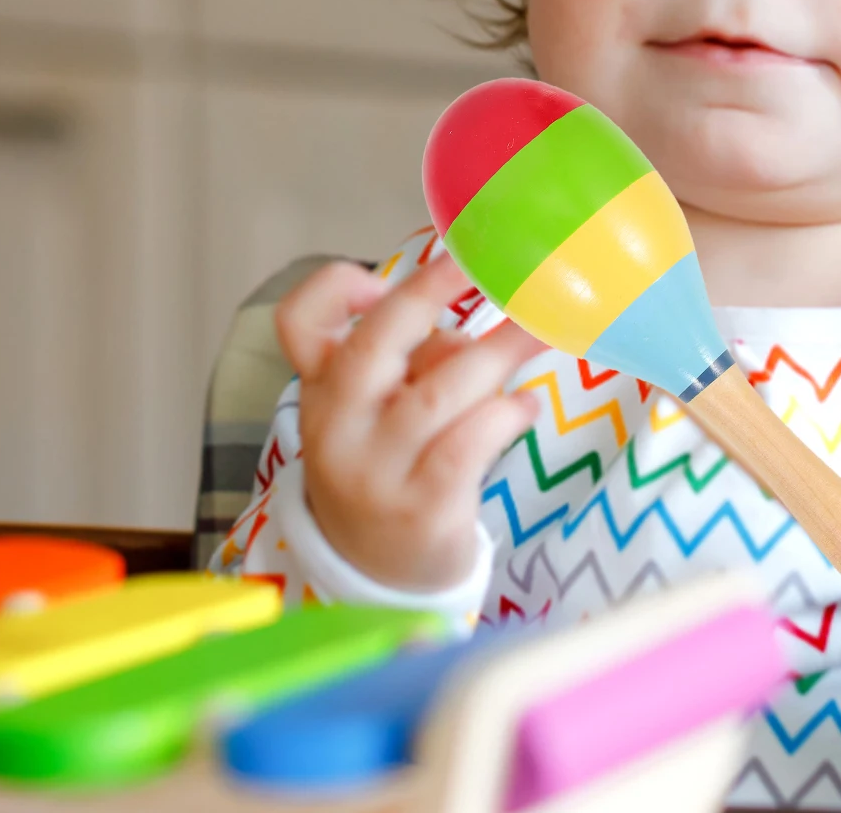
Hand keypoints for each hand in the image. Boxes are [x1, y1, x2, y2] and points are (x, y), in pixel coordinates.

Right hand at [275, 252, 546, 593]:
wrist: (381, 575)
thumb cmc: (391, 466)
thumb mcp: (379, 411)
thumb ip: (415, 363)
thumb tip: (474, 337)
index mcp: (321, 389)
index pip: (299, 322)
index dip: (338, 286)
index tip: (387, 275)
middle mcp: (337, 427)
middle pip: (372, 343)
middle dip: (430, 292)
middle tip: (484, 266)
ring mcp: (376, 472)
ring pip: (438, 392)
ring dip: (498, 353)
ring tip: (541, 331)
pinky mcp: (422, 511)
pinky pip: (469, 444)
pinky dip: (506, 414)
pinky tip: (526, 405)